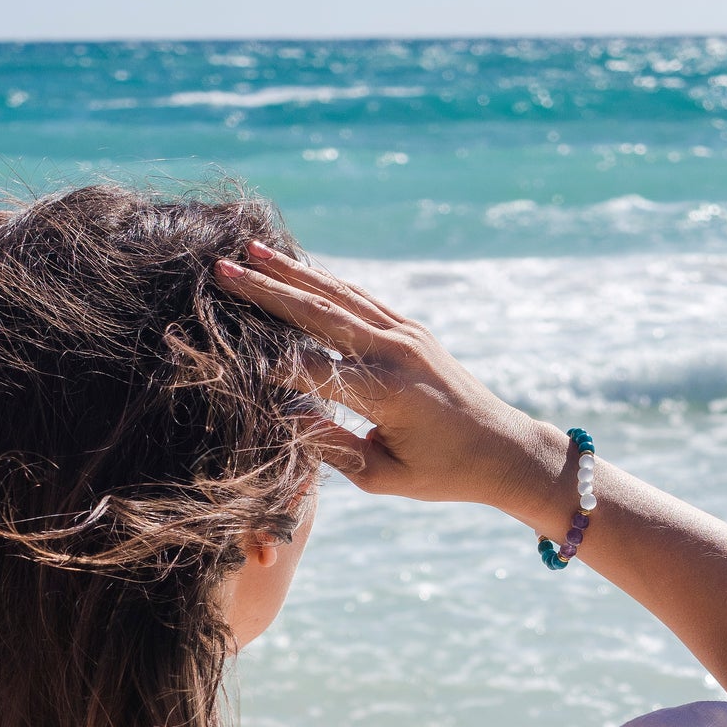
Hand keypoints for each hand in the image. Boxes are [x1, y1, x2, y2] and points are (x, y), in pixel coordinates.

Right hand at [214, 242, 560, 509]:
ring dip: (292, 272)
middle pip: (319, 313)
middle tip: (222, 269)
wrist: (504, 449)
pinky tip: (296, 267)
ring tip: (251, 249)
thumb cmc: (443, 474)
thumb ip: (334, 448)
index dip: (265, 358)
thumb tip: (284, 417)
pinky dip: (325, 281)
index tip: (222, 342)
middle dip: (267, 290)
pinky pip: (361, 298)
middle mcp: (395, 352)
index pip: (311, 368)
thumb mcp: (384, 477)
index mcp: (386, 393)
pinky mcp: (412, 329)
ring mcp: (406, 334)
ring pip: (339, 294)